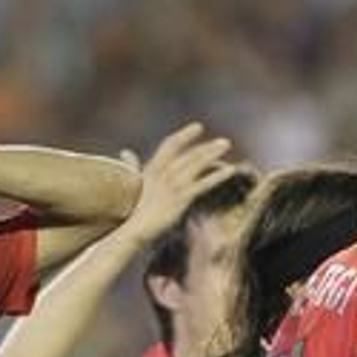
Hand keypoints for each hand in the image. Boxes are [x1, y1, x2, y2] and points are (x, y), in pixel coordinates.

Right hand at [121, 123, 237, 245]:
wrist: (134, 228)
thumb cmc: (132, 211)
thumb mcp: (133, 183)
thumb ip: (133, 166)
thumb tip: (125, 151)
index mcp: (152, 168)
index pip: (170, 144)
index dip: (185, 135)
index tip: (198, 127)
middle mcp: (164, 172)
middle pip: (189, 153)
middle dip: (207, 146)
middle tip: (225, 142)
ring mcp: (174, 184)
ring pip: (198, 163)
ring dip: (213, 153)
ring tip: (227, 146)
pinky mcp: (182, 197)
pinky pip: (204, 183)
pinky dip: (218, 175)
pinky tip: (231, 170)